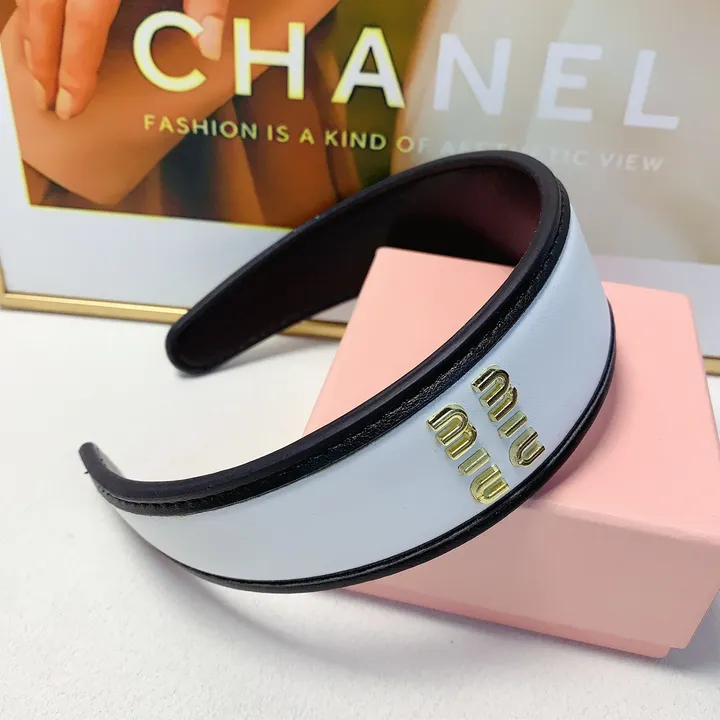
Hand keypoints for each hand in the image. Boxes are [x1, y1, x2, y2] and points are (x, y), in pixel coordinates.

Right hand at [17, 0, 230, 119]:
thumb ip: (207, 0)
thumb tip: (211, 47)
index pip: (83, 24)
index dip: (73, 69)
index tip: (68, 108)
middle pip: (43, 7)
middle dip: (41, 57)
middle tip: (43, 99)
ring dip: (32, 30)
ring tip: (35, 68)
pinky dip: (34, 2)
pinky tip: (41, 21)